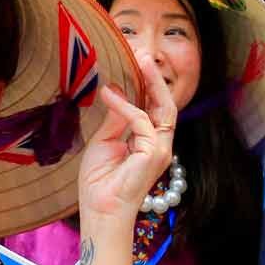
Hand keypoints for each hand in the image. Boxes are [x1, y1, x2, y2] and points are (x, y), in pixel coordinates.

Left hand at [76, 58, 175, 221]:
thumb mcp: (104, 142)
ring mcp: (160, 150)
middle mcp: (159, 145)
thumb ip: (114, 119)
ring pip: (163, 109)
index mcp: (148, 142)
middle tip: (145, 55)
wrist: (99, 210)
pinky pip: (141, 121)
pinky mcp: (155, 154)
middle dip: (155, 79)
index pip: (154, 108)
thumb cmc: (99, 182)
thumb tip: (117, 92)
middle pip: (165, 105)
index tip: (136, 64)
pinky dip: (125, 106)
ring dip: (151, 83)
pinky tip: (110, 94)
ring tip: (139, 61)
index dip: (147, 86)